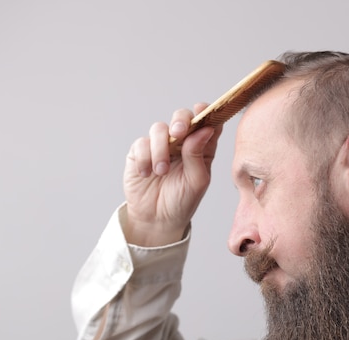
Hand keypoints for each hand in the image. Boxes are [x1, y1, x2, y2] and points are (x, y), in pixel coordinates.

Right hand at [123, 103, 221, 246]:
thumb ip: (199, 155)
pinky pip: (141, 143)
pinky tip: (146, 174)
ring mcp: (161, 145)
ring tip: (162, 171)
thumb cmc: (182, 201)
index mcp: (201, 147)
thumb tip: (205, 130)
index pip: (207, 122)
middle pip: (182, 116)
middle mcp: (182, 142)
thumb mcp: (196, 181)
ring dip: (160, 149)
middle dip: (180, 120)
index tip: (203, 111)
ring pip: (159, 128)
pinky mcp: (140, 152)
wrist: (156, 219)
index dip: (207, 112)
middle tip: (178, 133)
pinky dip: (144, 158)